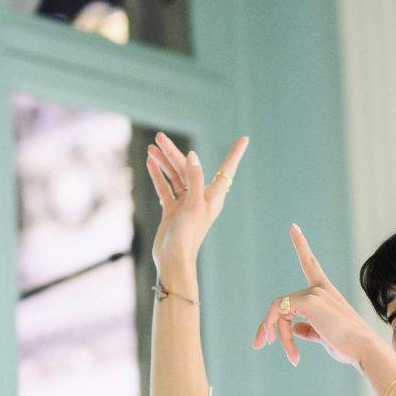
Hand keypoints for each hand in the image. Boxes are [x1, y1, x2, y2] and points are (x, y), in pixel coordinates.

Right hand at [147, 133, 246, 280]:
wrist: (173, 259)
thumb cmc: (188, 235)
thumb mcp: (193, 205)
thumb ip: (194, 178)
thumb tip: (192, 156)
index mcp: (213, 197)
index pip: (227, 170)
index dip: (235, 154)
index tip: (244, 139)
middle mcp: (201, 198)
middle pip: (189, 168)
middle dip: (174, 152)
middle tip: (160, 136)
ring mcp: (186, 204)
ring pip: (175, 176)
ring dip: (164, 162)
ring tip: (152, 147)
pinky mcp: (173, 211)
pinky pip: (166, 188)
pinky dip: (159, 176)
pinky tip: (151, 163)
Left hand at [254, 225, 373, 368]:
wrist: (364, 350)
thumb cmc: (350, 346)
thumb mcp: (325, 336)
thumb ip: (309, 330)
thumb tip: (295, 330)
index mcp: (326, 292)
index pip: (311, 264)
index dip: (301, 245)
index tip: (293, 227)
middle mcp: (320, 288)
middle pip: (283, 304)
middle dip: (274, 329)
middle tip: (265, 346)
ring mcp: (314, 292)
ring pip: (278, 310)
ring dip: (278, 335)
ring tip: (292, 358)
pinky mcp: (309, 301)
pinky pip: (278, 312)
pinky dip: (278, 332)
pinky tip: (293, 354)